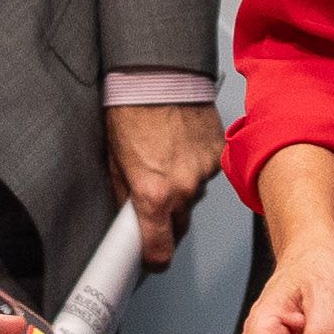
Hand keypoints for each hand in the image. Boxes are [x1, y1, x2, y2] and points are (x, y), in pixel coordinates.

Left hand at [105, 101, 222, 271]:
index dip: (153, 259)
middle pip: (179, 226)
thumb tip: (128, 216)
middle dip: (166, 220)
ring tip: (166, 160)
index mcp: (153, 194)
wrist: (159, 74)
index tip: (150, 259)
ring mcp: (205, 171)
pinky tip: (181, 147)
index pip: (160, 251)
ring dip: (182, 189)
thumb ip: (124, 194)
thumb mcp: (114, 159)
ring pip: (194, 197)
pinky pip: (208, 173)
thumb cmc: (131, 110)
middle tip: (153, 199)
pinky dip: (196, 166)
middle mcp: (184, 188)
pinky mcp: (218, 153)